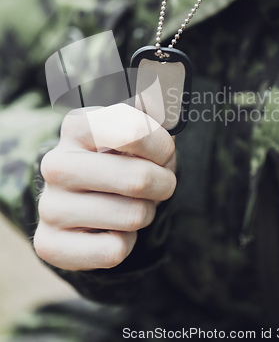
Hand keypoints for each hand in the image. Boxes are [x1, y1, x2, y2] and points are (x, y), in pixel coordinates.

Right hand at [34, 104, 175, 270]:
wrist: (86, 201)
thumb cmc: (122, 161)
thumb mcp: (139, 131)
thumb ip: (153, 110)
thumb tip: (159, 93)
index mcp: (77, 126)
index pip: (135, 132)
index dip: (162, 147)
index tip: (163, 152)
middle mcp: (56, 163)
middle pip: (139, 179)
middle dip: (163, 184)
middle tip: (158, 183)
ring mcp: (49, 205)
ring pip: (133, 216)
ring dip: (146, 213)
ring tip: (132, 204)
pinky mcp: (49, 244)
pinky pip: (115, 250)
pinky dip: (127, 242)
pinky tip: (111, 229)